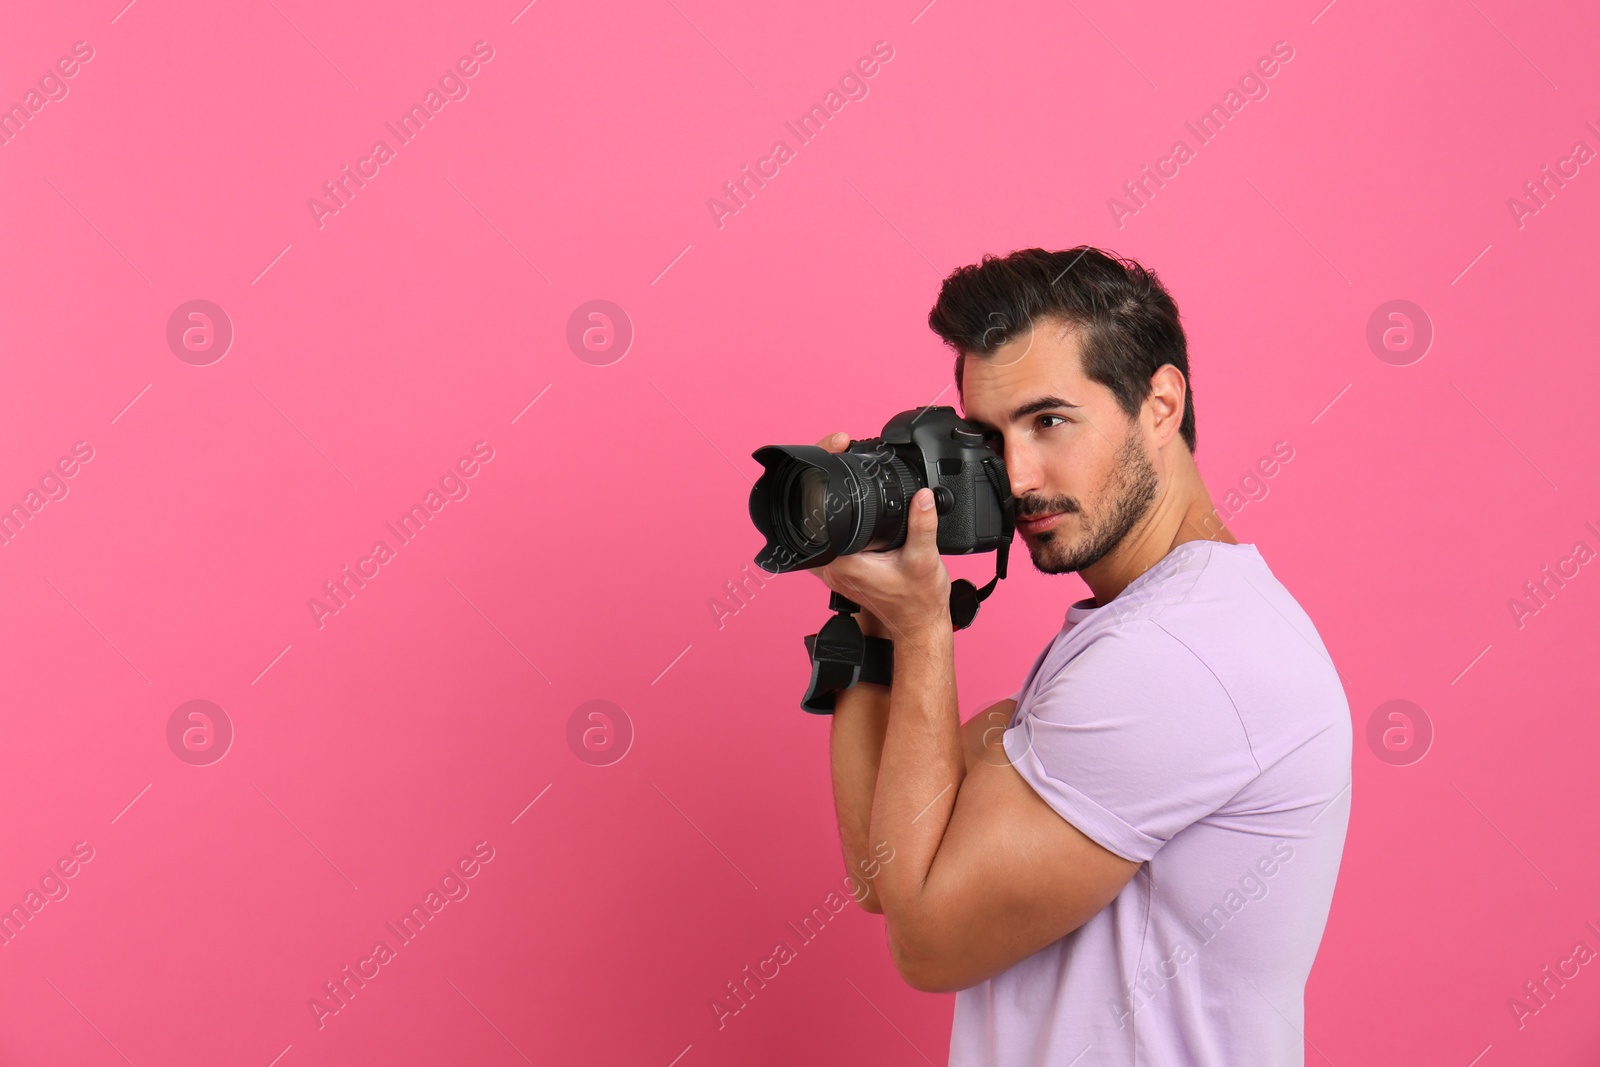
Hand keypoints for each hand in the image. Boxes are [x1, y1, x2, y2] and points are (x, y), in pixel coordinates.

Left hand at [805, 432, 951, 641]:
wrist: (919, 625)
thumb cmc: (918, 602)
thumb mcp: (925, 560)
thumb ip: (923, 526)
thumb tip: (922, 496)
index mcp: (842, 563)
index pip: (815, 515)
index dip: (819, 478)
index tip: (835, 452)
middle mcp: (831, 567)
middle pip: (809, 516)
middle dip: (820, 479)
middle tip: (838, 451)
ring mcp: (833, 568)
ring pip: (815, 527)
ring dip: (823, 500)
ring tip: (839, 470)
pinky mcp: (842, 568)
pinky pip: (827, 538)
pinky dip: (832, 518)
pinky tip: (846, 504)